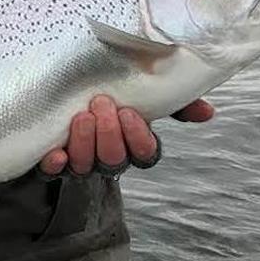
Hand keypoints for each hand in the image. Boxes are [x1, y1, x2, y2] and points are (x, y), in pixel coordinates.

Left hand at [39, 95, 214, 176]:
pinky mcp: (51, 161)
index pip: (145, 154)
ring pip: (86, 167)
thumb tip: (208, 112)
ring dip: (85, 144)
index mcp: (132, 141)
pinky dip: (54, 165)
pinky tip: (56, 153)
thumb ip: (173, 100)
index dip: (139, 139)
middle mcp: (108, 156)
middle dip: (110, 136)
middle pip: (115, 161)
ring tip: (81, 117)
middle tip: (102, 104)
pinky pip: (52, 173)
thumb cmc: (107, 88)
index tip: (130, 113)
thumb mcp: (140, 89)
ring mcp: (80, 160)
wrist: (58, 88)